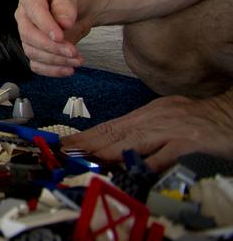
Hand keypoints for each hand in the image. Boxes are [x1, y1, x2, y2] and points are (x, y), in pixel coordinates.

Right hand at [15, 0, 91, 75]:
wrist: (79, 9)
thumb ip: (65, 4)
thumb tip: (63, 22)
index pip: (32, 10)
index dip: (45, 25)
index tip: (60, 37)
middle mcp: (24, 15)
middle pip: (28, 35)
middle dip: (51, 47)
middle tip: (72, 51)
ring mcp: (27, 33)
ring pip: (32, 52)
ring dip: (55, 60)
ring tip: (76, 59)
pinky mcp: (35, 49)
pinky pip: (36, 64)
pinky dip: (51, 70)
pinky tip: (67, 69)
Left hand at [62, 91, 232, 170]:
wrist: (230, 113)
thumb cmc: (199, 119)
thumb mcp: (166, 120)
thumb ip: (144, 132)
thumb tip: (119, 146)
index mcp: (147, 114)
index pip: (111, 125)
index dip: (87, 135)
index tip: (67, 143)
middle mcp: (155, 118)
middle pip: (116, 131)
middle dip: (89, 142)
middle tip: (66, 150)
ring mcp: (171, 129)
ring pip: (134, 140)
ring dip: (108, 150)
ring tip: (88, 157)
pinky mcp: (189, 140)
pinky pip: (165, 152)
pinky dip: (148, 161)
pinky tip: (132, 167)